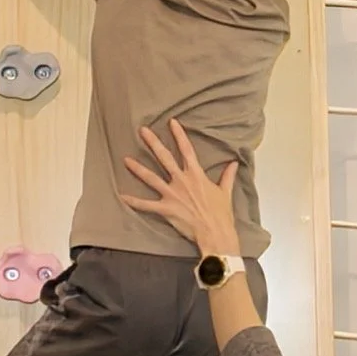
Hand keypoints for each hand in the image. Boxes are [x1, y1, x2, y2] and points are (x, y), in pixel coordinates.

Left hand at [120, 118, 240, 252]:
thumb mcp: (225, 192)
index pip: (186, 149)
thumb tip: (234, 164)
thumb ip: (227, 176)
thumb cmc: (221, 214)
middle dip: (153, 143)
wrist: (215, 232)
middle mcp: (182, 181)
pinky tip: (121, 196)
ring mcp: (172, 194)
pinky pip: (146, 205)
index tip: (171, 122)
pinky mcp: (166, 209)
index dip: (178, 135)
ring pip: (151, 178)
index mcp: (196, 175)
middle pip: (164, 157)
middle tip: (142, 131)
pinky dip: (133, 201)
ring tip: (126, 159)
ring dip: (138, 168)